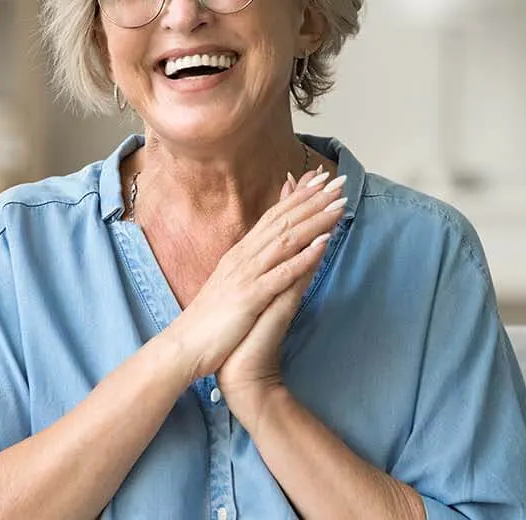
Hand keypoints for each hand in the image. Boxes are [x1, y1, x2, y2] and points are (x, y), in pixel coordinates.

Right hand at [160, 166, 345, 380]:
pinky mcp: (250, 296)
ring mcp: (246, 275)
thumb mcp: (232, 286)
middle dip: (312, 199)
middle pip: (282, 221)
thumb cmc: (211, 321)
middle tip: (337, 180)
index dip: (298, 196)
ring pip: (285, 240)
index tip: (320, 179)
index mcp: (239, 255)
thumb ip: (251, 265)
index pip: (272, 217)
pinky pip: (281, 273)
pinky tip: (323, 243)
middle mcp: (242, 258)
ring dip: (314, 221)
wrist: (186, 346)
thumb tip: (267, 249)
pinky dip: (303, 256)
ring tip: (339, 205)